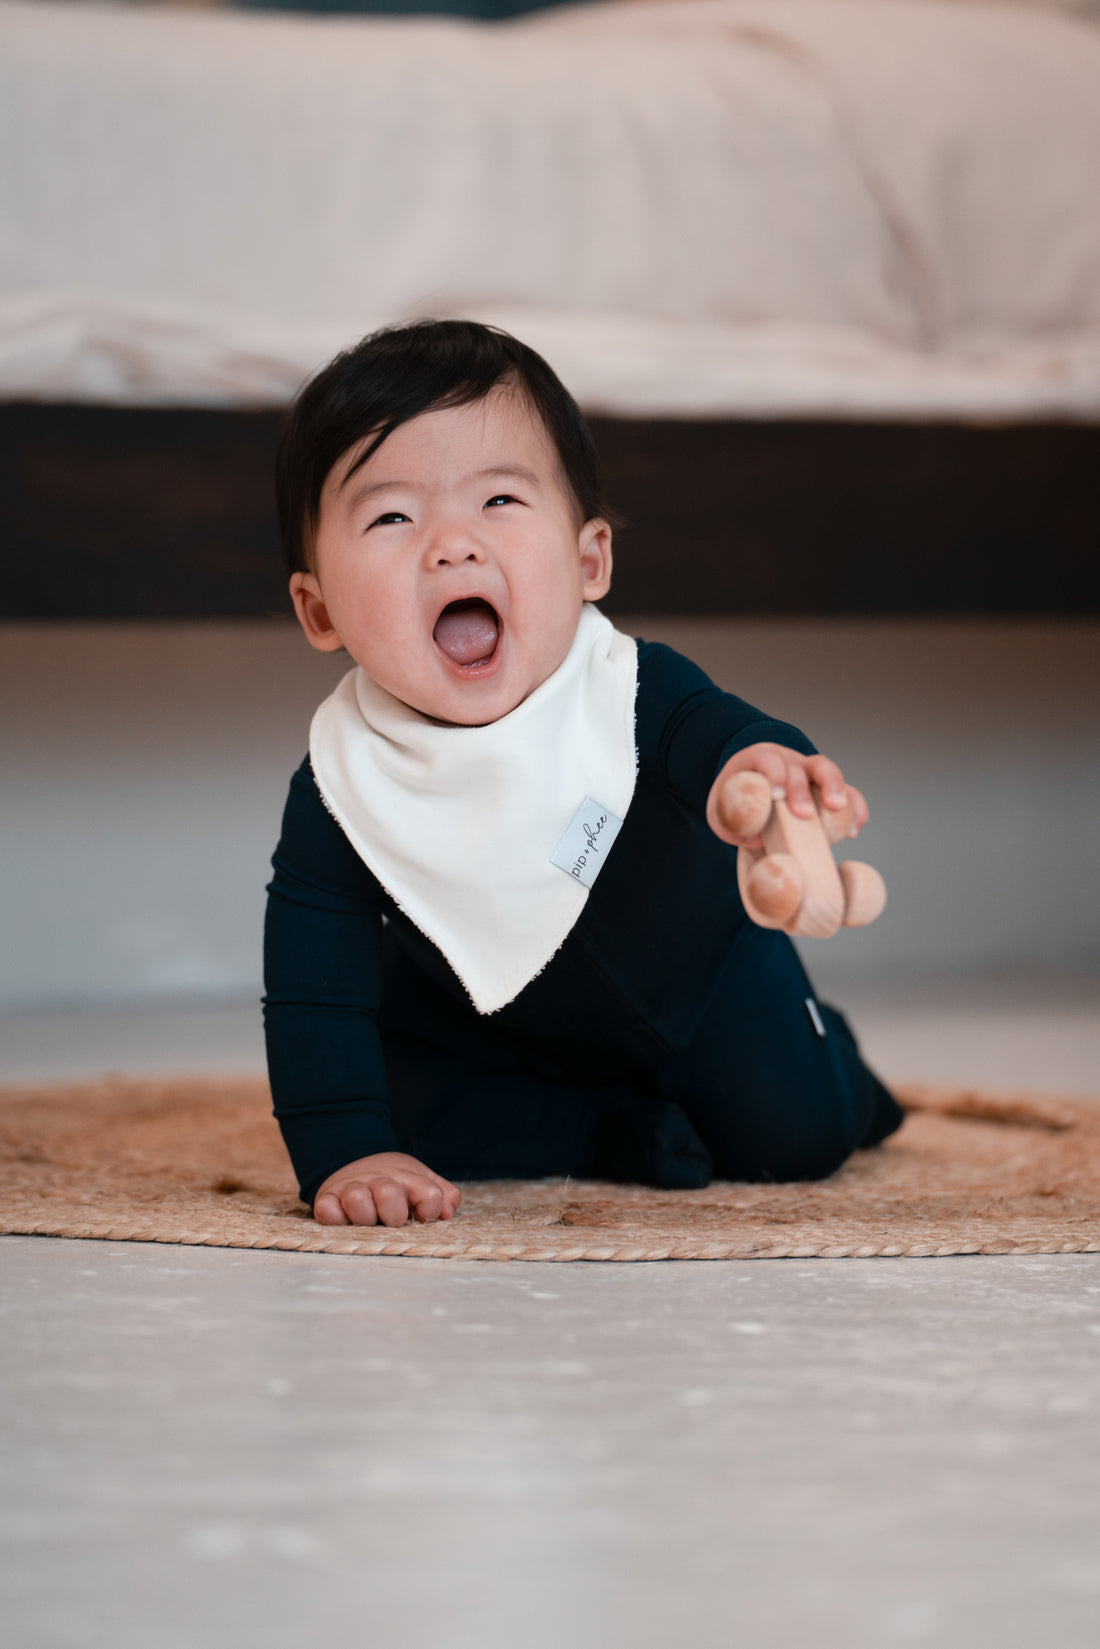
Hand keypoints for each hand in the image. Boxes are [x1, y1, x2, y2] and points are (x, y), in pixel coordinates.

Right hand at [313, 1152, 461, 1227]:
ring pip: (357, 1201)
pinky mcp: (326, 1198)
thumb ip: (443, 1195)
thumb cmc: (394, 1180)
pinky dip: (334, 1218)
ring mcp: (351, 1188)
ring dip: (364, 1217)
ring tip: (368, 1221)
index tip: (421, 1216)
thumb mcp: (421, 1180)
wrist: (355, 1159)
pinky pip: (327, 1210)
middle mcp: (378, 1180)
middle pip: (390, 1196)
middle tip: (391, 1222)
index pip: (430, 1196)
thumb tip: (447, 1214)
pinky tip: (343, 1220)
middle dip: (394, 1216)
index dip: (430, 1211)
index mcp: (407, 1177)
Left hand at [707, 743, 868, 849]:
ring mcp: (809, 771)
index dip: (774, 774)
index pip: (768, 758)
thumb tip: (756, 839)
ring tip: (838, 810)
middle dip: (802, 789)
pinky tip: (855, 826)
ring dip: (835, 788)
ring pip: (827, 769)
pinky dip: (854, 806)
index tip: (777, 796)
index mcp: (758, 759)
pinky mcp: (826, 787)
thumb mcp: (722, 811)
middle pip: (800, 765)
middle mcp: (787, 761)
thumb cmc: (735, 800)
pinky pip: (847, 790)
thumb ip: (731, 826)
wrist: (750, 791)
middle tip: (803, 815)